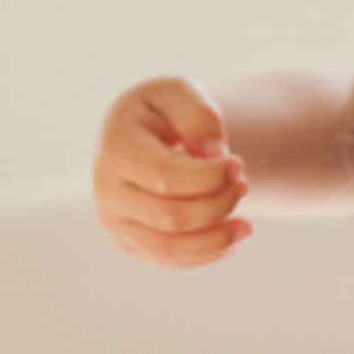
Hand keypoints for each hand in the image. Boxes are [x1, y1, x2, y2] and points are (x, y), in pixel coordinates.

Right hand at [94, 77, 250, 267]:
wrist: (147, 137)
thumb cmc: (167, 114)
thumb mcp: (181, 93)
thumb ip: (198, 114)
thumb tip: (212, 153)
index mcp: (115, 148)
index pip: (167, 178)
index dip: (211, 177)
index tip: (239, 164)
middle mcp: (106, 189)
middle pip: (171, 216)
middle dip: (219, 205)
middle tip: (245, 186)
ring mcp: (116, 220)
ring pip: (168, 248)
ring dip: (217, 240)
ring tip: (247, 226)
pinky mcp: (131, 242)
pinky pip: (171, 260)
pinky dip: (208, 253)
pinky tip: (232, 236)